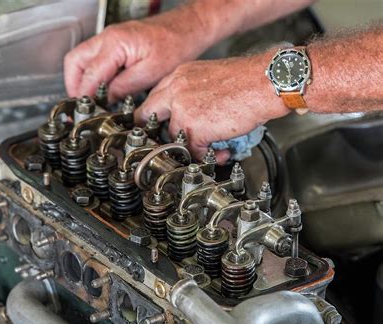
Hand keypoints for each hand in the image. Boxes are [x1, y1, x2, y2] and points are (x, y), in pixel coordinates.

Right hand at [64, 9, 211, 101]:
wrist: (189, 28)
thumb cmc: (176, 45)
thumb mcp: (151, 73)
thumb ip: (123, 87)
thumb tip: (105, 100)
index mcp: (115, 43)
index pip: (89, 74)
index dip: (85, 95)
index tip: (85, 109)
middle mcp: (108, 37)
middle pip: (74, 61)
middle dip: (74, 85)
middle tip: (82, 104)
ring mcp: (110, 38)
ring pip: (81, 59)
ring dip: (81, 79)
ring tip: (91, 98)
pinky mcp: (115, 42)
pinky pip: (93, 58)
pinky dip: (92, 74)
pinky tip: (102, 87)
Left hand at [135, 51, 289, 164]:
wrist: (266, 82)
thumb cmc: (249, 79)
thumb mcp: (211, 76)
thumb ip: (194, 91)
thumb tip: (194, 110)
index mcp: (180, 76)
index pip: (156, 95)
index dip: (158, 112)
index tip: (161, 121)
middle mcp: (176, 90)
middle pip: (148, 114)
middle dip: (155, 129)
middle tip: (166, 139)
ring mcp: (182, 110)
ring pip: (174, 136)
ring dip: (191, 145)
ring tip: (210, 146)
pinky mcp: (195, 128)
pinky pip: (194, 151)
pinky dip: (209, 156)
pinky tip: (222, 152)